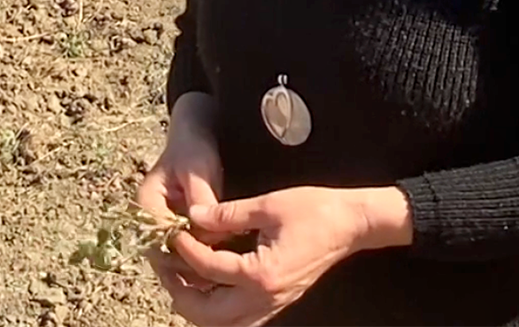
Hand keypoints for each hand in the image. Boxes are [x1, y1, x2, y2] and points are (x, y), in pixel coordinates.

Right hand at [138, 95, 225, 292]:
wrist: (192, 141)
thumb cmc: (193, 152)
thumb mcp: (198, 170)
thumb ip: (202, 199)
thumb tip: (209, 232)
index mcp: (146, 202)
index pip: (161, 237)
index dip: (186, 250)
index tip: (214, 254)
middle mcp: (147, 221)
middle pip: (163, 256)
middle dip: (190, 265)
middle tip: (221, 271)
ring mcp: (158, 230)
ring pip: (172, 262)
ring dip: (194, 269)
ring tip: (224, 274)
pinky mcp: (172, 234)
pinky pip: (181, 257)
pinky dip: (198, 263)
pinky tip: (221, 266)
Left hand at [161, 186, 409, 326]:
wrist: (352, 224)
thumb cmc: (316, 210)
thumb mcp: (269, 204)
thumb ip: (227, 214)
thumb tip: (193, 215)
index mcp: (261, 274)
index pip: (209, 268)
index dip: (185, 250)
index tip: (172, 233)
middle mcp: (264, 298)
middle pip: (207, 314)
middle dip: (180, 292)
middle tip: (166, 267)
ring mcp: (272, 305)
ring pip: (222, 325)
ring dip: (197, 306)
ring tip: (182, 278)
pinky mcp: (277, 302)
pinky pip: (240, 320)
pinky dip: (217, 309)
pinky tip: (209, 285)